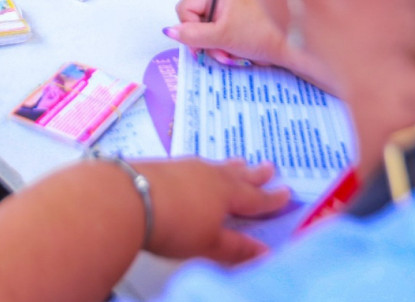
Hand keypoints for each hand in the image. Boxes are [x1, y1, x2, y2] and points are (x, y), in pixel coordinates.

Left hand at [137, 158, 290, 263]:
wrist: (127, 197)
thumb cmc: (174, 225)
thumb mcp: (209, 243)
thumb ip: (236, 248)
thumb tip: (266, 253)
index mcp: (227, 194)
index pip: (255, 199)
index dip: (272, 199)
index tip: (287, 192)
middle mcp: (209, 175)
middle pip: (237, 175)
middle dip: (254, 174)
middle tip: (269, 166)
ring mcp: (185, 167)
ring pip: (215, 166)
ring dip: (230, 166)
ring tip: (239, 161)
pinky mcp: (163, 165)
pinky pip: (193, 164)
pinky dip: (204, 167)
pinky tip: (197, 169)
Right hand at [169, 0, 318, 72]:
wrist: (291, 46)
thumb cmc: (259, 34)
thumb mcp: (222, 35)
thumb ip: (193, 34)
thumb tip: (168, 31)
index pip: (184, 7)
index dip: (188, 28)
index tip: (200, 45)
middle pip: (193, 21)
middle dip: (204, 41)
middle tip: (219, 51)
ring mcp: (228, 11)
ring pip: (204, 33)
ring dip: (214, 48)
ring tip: (230, 54)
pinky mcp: (234, 25)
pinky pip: (216, 38)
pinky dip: (222, 49)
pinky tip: (234, 54)